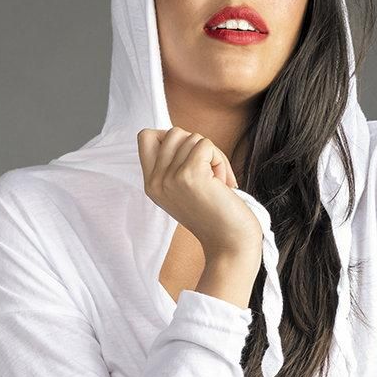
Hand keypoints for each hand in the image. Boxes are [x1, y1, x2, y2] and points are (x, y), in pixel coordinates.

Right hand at [137, 126, 262, 261]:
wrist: (230, 243)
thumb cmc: (215, 215)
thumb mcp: (183, 189)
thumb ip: (174, 164)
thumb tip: (179, 134)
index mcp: (151, 185)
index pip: (146, 137)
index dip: (170, 137)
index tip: (188, 157)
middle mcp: (155, 181)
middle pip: (174, 132)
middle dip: (198, 147)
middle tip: (209, 174)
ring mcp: (170, 178)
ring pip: (193, 137)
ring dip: (213, 156)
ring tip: (217, 183)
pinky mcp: (190, 174)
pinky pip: (206, 145)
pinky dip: (220, 160)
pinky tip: (222, 184)